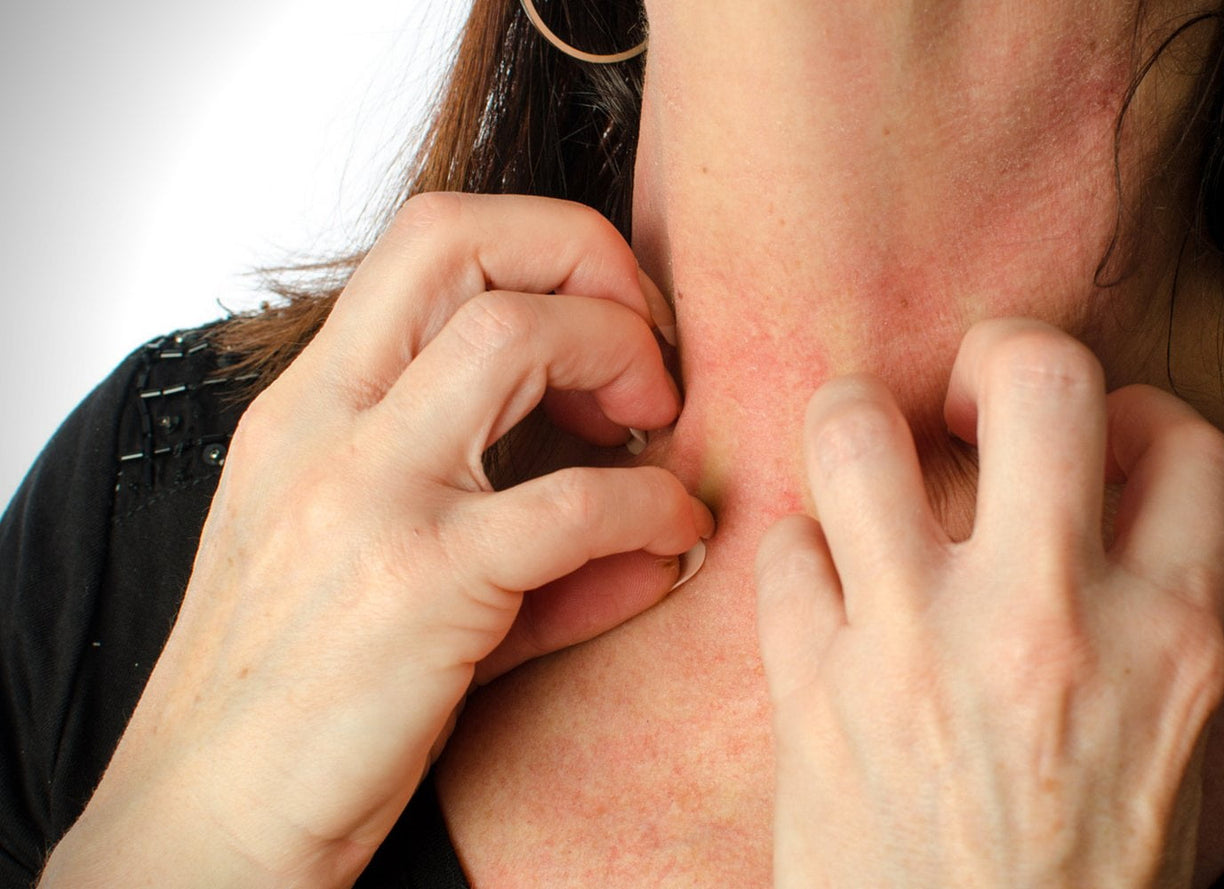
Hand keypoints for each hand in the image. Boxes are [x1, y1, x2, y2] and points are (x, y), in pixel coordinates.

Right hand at [42, 193, 711, 887]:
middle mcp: (325, 425)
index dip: (551, 244)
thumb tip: (663, 531)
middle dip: (593, 265)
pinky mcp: (418, 587)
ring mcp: (367, 497)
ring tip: (656, 431)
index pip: (430, 237)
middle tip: (651, 356)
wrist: (208, 818)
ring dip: (622, 361)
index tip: (616, 318)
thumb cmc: (298, 693)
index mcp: (309, 404)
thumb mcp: (382, 569)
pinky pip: (574, 502)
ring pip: (515, 338)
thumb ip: (518, 530)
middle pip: (465, 243)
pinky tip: (675, 538)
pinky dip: (654, 505)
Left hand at [757, 319, 1223, 887]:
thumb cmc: (1078, 882)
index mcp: (1170, 643)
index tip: (1099, 446)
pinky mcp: (813, 693)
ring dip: (854, 422)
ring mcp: (917, 650)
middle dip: (999, 353)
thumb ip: (1153, 614)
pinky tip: (822, 593)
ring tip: (865, 463)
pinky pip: (780, 549)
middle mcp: (1049, 624)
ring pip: (855, 428)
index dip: (1139, 417)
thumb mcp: (1169, 748)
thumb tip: (1101, 492)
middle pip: (1037, 376)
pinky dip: (796, 555)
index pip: (1186, 445)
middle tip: (971, 398)